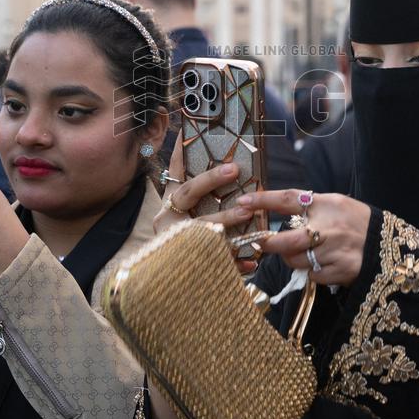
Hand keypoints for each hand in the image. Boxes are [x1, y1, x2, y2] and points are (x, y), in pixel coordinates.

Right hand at [154, 133, 257, 273]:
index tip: (191, 130)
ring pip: (201, 228)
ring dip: (226, 218)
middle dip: (210, 180)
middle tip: (234, 169)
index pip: (176, 172)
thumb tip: (220, 158)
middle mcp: (169, 222)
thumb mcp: (189, 215)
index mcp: (170, 205)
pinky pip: (216, 262)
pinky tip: (252, 260)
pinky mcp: (192, 267)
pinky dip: (236, 262)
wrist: (166, 288)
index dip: (181, 152)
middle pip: (187, 195)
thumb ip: (202, 191)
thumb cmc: (188, 239)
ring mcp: (177, 244)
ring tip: (248, 211)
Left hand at [235, 189, 370, 287]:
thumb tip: (274, 208)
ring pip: (296, 261)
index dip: (263, 200)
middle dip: (268, 243)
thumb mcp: (335, 204)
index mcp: (327, 204)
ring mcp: (335, 252)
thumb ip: (309, 206)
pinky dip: (311, 271)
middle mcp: (330, 228)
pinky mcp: (340, 272)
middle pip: (288, 240)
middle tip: (259, 242)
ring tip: (302, 252)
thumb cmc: (356, 221)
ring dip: (291, 258)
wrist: (389, 245)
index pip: (289, 198)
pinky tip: (321, 263)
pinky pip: (312, 275)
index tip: (243, 202)